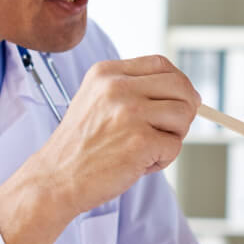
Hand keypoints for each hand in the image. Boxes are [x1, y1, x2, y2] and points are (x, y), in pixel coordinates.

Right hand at [0, 55, 197, 243]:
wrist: (55, 179)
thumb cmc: (79, 148)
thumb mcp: (97, 102)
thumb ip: (133, 91)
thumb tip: (188, 95)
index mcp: (106, 73)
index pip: (161, 64)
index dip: (178, 83)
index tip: (180, 100)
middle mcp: (118, 87)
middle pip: (180, 85)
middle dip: (185, 109)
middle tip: (171, 129)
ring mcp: (130, 113)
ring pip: (183, 114)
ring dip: (173, 136)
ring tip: (148, 149)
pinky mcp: (140, 141)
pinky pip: (174, 146)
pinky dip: (163, 160)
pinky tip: (139, 164)